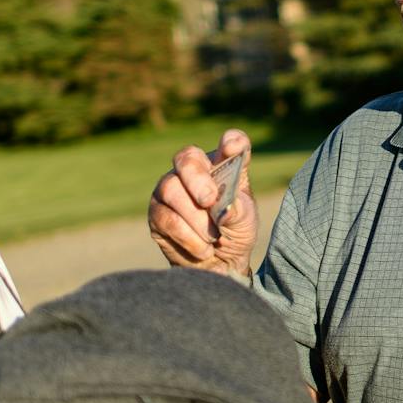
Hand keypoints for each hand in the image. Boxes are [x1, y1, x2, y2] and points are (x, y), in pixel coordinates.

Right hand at [148, 128, 258, 275]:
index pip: (229, 142)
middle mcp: (193, 170)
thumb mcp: (245, 219)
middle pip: (187, 159)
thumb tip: (223, 209)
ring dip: (196, 218)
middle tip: (210, 200)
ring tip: (214, 237)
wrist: (219, 262)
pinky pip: (167, 219)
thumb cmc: (235, 230)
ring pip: (172, 190)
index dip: (232, 141)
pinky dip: (188, 237)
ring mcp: (170, 189)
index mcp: (222, 164)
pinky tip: (203, 249)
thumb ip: (237, 209)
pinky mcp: (157, 214)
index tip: (234, 146)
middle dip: (197, 179)